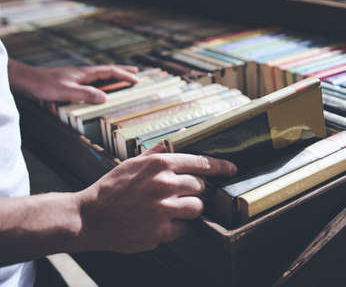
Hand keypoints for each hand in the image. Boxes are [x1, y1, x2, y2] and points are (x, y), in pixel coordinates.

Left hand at [8, 59, 138, 103]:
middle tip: (137, 73)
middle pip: (107, 70)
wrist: (27, 81)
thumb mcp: (66, 91)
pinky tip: (101, 87)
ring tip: (123, 79)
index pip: (110, 71)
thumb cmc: (44, 85)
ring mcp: (78, 76)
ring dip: (114, 76)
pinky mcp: (72, 81)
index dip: (124, 75)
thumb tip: (106, 98)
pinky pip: (93, 80)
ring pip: (101, 75)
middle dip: (123, 71)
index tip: (138, 80)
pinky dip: (103, 82)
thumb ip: (85, 94)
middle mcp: (83, 73)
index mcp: (85, 73)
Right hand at [74, 143, 236, 252]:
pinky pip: (183, 229)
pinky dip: (175, 227)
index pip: (201, 163)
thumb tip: (176, 137)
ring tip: (169, 209)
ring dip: (188, 209)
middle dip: (193, 190)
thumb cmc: (111, 188)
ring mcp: (164, 210)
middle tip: (176, 194)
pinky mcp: (160, 232)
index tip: (232, 169)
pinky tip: (158, 223)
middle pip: (200, 187)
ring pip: (197, 208)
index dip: (220, 167)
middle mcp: (165, 185)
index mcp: (160, 165)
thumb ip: (157, 152)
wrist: (89, 217)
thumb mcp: (132, 163)